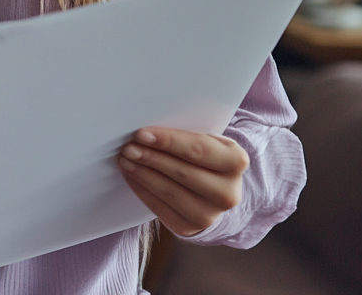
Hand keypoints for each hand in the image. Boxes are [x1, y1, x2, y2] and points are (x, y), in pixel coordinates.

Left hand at [116, 126, 248, 236]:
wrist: (213, 190)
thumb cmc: (204, 157)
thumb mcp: (206, 141)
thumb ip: (185, 135)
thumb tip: (148, 133)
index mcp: (236, 161)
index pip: (198, 149)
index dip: (168, 141)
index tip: (142, 134)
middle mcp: (228, 193)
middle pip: (182, 172)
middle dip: (151, 158)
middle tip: (128, 147)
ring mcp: (210, 215)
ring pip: (169, 192)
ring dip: (143, 174)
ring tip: (125, 160)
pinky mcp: (189, 228)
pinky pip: (159, 208)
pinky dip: (142, 190)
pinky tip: (132, 176)